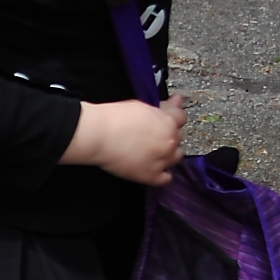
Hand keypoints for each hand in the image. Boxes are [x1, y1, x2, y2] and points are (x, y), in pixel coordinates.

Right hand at [62, 95, 187, 184]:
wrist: (98, 136)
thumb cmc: (115, 118)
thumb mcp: (142, 106)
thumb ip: (162, 108)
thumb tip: (176, 101)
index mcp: (168, 122)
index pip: (181, 118)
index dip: (172, 117)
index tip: (165, 117)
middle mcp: (170, 142)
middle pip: (178, 138)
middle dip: (168, 135)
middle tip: (151, 135)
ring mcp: (162, 160)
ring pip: (176, 158)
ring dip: (168, 154)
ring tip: (152, 152)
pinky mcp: (151, 176)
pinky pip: (166, 179)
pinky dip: (162, 174)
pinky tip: (152, 168)